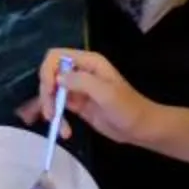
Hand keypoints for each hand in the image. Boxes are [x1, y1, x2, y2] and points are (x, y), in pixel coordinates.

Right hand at [21, 46, 161, 150]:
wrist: (141, 128)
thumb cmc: (128, 108)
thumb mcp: (107, 93)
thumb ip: (82, 82)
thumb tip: (57, 78)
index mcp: (88, 62)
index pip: (56, 56)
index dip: (48, 71)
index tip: (49, 91)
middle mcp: (80, 72)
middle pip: (50, 75)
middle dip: (47, 94)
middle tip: (51, 114)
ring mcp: (78, 89)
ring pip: (52, 93)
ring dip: (51, 109)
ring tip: (58, 127)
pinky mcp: (78, 105)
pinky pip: (59, 108)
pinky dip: (58, 119)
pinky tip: (65, 132)